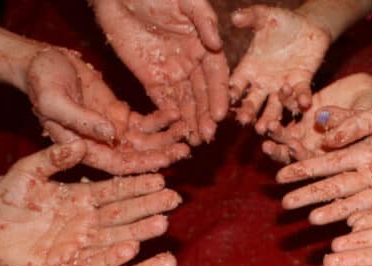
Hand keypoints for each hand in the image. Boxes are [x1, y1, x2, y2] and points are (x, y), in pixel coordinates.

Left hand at [0, 141, 180, 265]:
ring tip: (162, 223)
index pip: (115, 190)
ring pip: (115, 237)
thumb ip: (52, 159)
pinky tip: (133, 249)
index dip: (137, 185)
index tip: (160, 178)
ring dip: (139, 231)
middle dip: (149, 207)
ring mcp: (80, 244)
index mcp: (81, 197)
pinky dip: (114, 255)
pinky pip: (95, 261)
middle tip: (174, 200)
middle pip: (123, 214)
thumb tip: (80, 144)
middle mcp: (87, 222)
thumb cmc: (5, 199)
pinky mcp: (68, 265)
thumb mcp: (27, 171)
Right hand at [26, 47, 189, 173]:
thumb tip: (110, 133)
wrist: (42, 63)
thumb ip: (80, 119)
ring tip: (186, 129)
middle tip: (185, 149)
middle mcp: (101, 146)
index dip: (141, 165)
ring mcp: (112, 131)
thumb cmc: (41, 82)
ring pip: (145, 142)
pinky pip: (146, 123)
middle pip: (137, 157)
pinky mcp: (120, 115)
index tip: (165, 163)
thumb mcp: (55, 101)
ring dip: (166, 138)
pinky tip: (175, 114)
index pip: (117, 165)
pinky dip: (161, 120)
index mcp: (83, 150)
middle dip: (161, 154)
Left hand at [91, 0, 228, 144]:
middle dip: (206, 116)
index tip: (220, 114)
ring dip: (192, 122)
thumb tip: (216, 43)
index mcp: (204, 45)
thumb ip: (203, 19)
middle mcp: (192, 62)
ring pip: (186, 103)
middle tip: (207, 135)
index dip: (219, 95)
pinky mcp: (151, 79)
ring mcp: (172, 73)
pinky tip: (177, 132)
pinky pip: (163, 102)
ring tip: (195, 140)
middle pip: (203, 94)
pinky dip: (170, 117)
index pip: (216, 75)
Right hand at [229, 6, 329, 132]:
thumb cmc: (282, 21)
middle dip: (248, 112)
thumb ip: (250, 17)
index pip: (236, 84)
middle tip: (245, 122)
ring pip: (274, 106)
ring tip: (266, 127)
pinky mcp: (301, 84)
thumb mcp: (265, 17)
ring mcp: (281, 87)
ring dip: (270, 117)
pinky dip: (301, 100)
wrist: (308, 26)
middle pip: (252, 101)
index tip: (226, 101)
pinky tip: (303, 104)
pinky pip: (300, 95)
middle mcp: (262, 83)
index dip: (231, 92)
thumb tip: (234, 16)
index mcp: (248, 68)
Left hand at [262, 73, 371, 162]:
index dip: (299, 158)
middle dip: (278, 147)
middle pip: (289, 152)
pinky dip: (286, 97)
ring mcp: (306, 127)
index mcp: (327, 159)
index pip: (309, 164)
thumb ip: (350, 132)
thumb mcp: (369, 125)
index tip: (292, 148)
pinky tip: (283, 90)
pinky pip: (291, 102)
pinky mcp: (305, 107)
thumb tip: (329, 139)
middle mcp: (312, 147)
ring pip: (285, 131)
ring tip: (268, 123)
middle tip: (267, 142)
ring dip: (275, 128)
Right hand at [275, 103, 371, 224]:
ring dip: (333, 211)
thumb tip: (322, 128)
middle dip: (309, 195)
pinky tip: (349, 225)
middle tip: (284, 204)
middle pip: (332, 186)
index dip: (302, 170)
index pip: (324, 163)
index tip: (280, 177)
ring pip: (353, 202)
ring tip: (312, 218)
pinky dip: (365, 218)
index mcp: (358, 152)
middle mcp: (366, 175)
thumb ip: (353, 124)